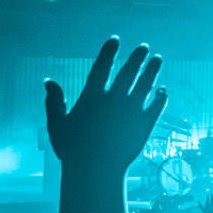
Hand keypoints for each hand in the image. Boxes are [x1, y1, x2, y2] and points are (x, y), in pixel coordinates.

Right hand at [44, 38, 166, 172]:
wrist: (95, 172)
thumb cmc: (72, 150)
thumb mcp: (57, 125)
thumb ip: (53, 102)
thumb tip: (48, 81)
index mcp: (92, 97)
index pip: (103, 66)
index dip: (109, 51)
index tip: (115, 40)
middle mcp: (114, 100)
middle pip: (130, 71)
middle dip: (138, 57)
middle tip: (145, 47)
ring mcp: (132, 111)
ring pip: (147, 84)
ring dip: (153, 70)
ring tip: (158, 59)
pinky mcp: (145, 124)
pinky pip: (157, 105)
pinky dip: (161, 96)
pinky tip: (163, 90)